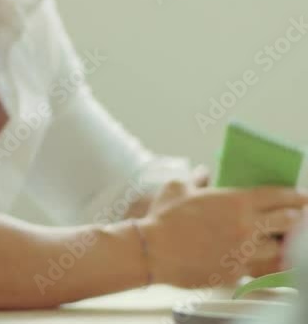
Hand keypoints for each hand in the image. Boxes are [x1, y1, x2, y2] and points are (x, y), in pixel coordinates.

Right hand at [140, 180, 307, 287]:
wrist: (152, 251)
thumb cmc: (163, 217)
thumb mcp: (176, 187)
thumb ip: (196, 178)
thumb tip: (203, 172)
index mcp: (236, 202)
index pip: (279, 196)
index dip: (296, 196)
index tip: (303, 197)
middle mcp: (247, 227)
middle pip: (288, 222)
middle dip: (297, 219)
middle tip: (299, 217)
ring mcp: (244, 252)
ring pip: (279, 249)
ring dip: (280, 243)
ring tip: (278, 241)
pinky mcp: (236, 272)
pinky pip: (258, 268)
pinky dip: (261, 263)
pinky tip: (256, 259)